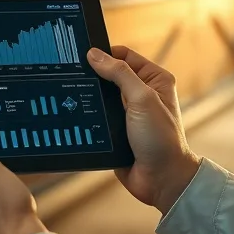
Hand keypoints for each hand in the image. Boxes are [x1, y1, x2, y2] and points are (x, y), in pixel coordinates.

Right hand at [88, 46, 199, 214]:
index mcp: (154, 79)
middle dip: (93, 76)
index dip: (105, 54)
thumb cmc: (161, 139)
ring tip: (72, 94)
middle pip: (110, 75)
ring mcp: (128, 112)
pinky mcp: (116, 129)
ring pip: (100, 96)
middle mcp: (141, 93)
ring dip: (90, 97)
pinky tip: (76, 113)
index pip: (124, 56)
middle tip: (72, 74)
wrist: (160, 179)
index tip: (83, 55)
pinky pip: (97, 116)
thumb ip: (119, 74)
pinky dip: (89, 115)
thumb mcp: (142, 99)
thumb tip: (95, 55)